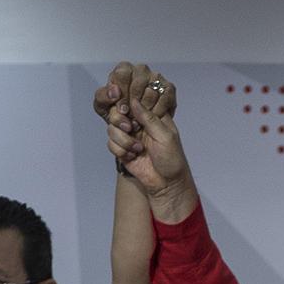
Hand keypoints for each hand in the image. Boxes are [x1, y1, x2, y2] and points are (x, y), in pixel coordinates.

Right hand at [95, 61, 193, 212]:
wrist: (167, 183)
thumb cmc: (172, 158)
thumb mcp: (165, 136)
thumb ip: (149, 118)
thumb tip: (134, 101)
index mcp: (151, 115)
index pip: (134, 99)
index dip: (127, 100)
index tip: (126, 106)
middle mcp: (137, 122)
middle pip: (117, 111)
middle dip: (121, 121)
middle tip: (131, 128)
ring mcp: (128, 135)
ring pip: (112, 128)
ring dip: (123, 140)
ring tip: (138, 149)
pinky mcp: (121, 148)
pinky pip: (111, 144)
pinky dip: (121, 151)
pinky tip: (133, 156)